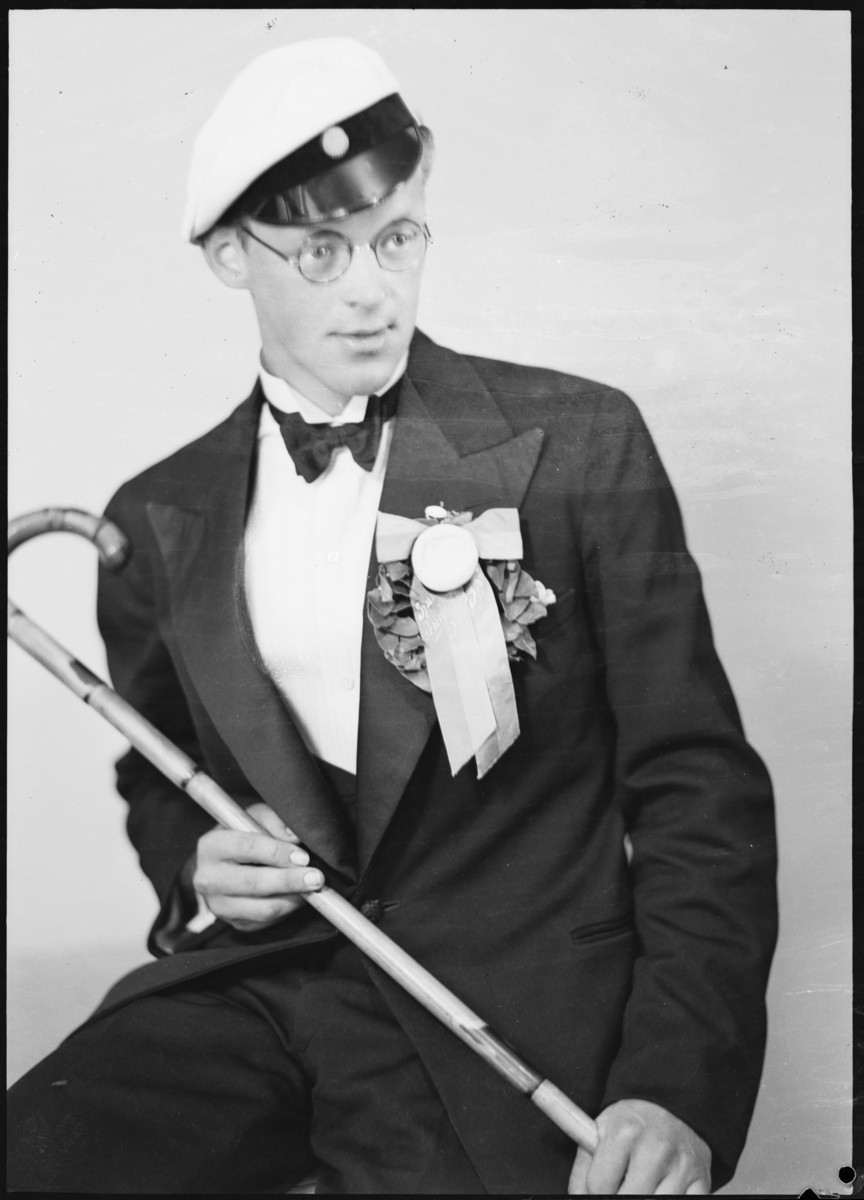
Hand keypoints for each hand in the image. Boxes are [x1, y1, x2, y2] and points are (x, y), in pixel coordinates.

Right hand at [193, 802, 323, 932]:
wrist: (222, 864)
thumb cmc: (243, 835)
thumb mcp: (255, 818)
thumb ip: (274, 821)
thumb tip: (294, 836)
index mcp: (211, 846)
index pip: (247, 848)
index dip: (278, 852)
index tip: (303, 857)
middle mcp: (208, 879)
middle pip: (254, 883)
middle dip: (290, 881)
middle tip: (316, 878)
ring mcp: (219, 905)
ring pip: (263, 909)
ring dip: (293, 899)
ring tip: (311, 888)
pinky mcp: (233, 922)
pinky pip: (266, 922)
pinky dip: (287, 910)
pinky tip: (298, 897)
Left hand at [568, 1099, 710, 1194]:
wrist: (669, 1106)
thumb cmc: (630, 1125)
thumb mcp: (599, 1134)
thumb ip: (583, 1171)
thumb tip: (580, 1199)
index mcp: (624, 1132)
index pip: (599, 1187)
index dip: (595, 1192)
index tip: (601, 1187)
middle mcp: (656, 1148)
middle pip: (630, 1199)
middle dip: (619, 1198)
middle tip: (620, 1189)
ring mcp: (682, 1165)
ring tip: (640, 1189)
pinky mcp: (702, 1178)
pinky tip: (659, 1191)